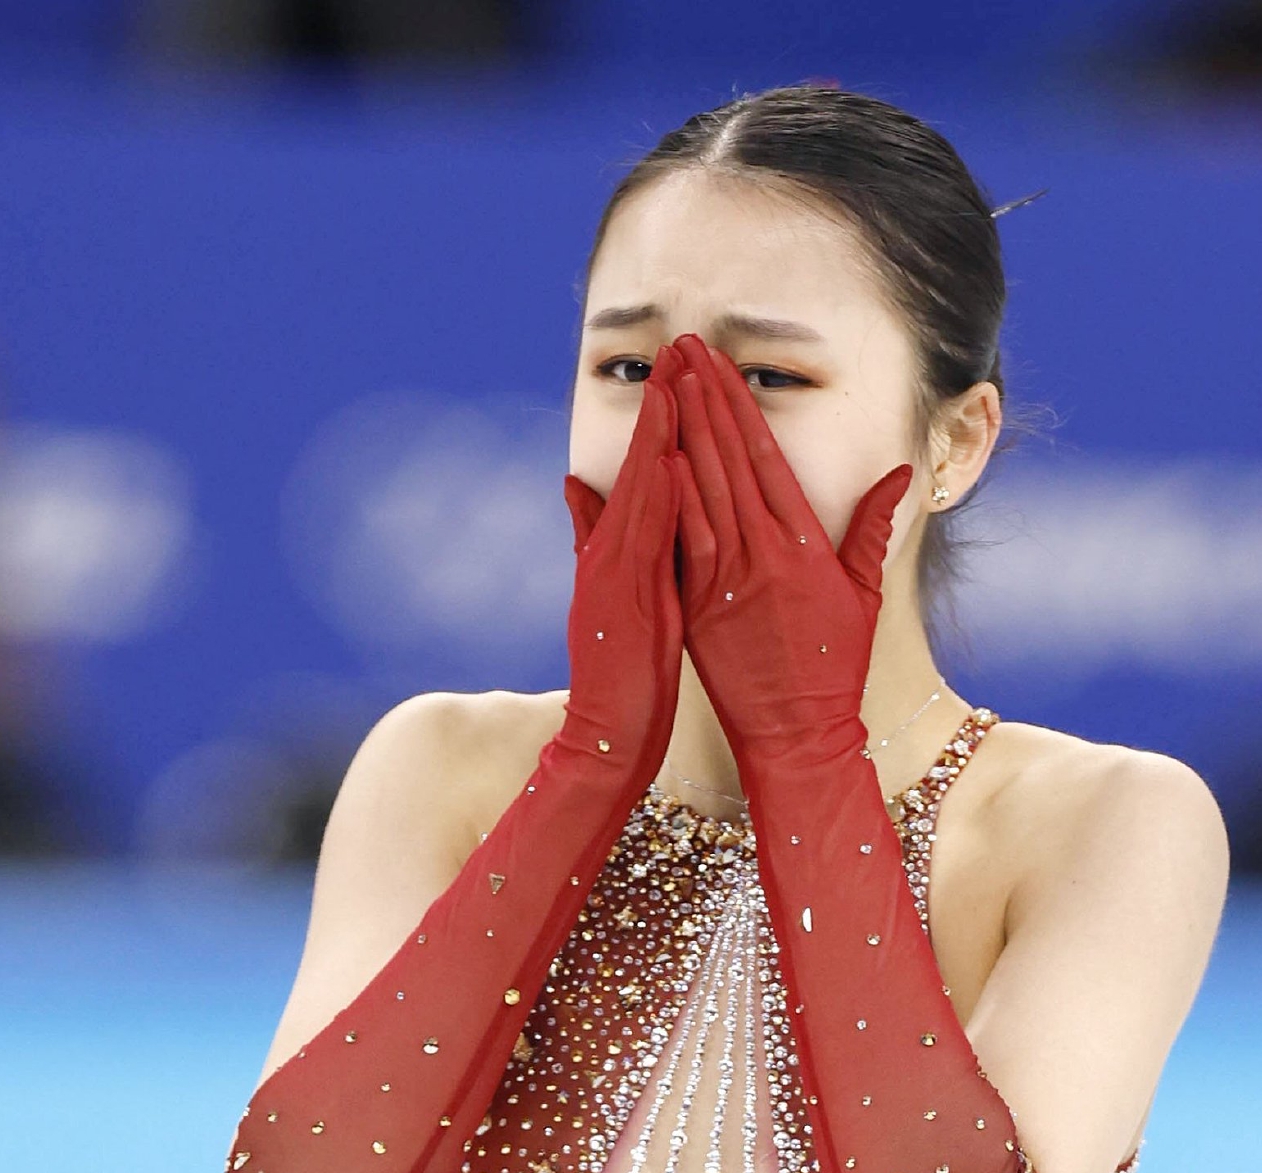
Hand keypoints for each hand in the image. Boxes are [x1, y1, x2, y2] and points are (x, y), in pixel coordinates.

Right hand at [553, 345, 685, 777]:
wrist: (607, 734)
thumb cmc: (621, 671)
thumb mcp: (611, 597)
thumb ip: (593, 540)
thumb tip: (578, 486)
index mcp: (621, 549)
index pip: (648, 470)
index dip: (664, 418)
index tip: (683, 368)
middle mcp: (614, 552)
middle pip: (643, 465)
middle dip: (664, 405)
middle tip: (681, 348)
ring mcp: (615, 574)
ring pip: (641, 492)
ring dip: (658, 437)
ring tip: (677, 384)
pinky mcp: (622, 601)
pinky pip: (643, 541)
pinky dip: (654, 500)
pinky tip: (669, 461)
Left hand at [667, 332, 913, 767]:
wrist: (799, 735)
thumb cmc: (834, 668)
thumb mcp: (862, 595)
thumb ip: (872, 530)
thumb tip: (898, 474)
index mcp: (805, 545)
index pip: (766, 456)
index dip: (739, 404)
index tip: (718, 362)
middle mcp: (766, 554)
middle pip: (729, 459)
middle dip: (704, 397)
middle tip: (684, 346)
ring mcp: (730, 580)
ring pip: (701, 490)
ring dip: (680, 431)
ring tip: (664, 382)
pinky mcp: (701, 608)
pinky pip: (683, 542)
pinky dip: (668, 498)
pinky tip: (652, 454)